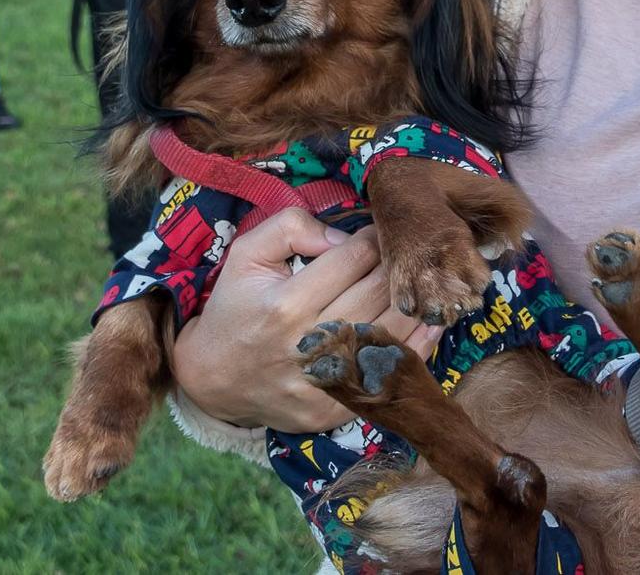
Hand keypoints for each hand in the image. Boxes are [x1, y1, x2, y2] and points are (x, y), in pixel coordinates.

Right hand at [172, 210, 443, 433]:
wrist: (212, 378)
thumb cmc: (235, 307)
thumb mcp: (246, 254)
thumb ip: (292, 228)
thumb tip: (346, 235)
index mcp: (286, 303)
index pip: (355, 258)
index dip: (374, 238)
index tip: (379, 233)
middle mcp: (309, 345)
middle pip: (379, 293)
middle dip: (395, 267)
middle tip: (401, 257)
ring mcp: (324, 383)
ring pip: (392, 332)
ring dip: (413, 304)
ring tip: (417, 285)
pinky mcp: (335, 411)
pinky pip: (388, 372)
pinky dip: (417, 346)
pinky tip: (427, 323)